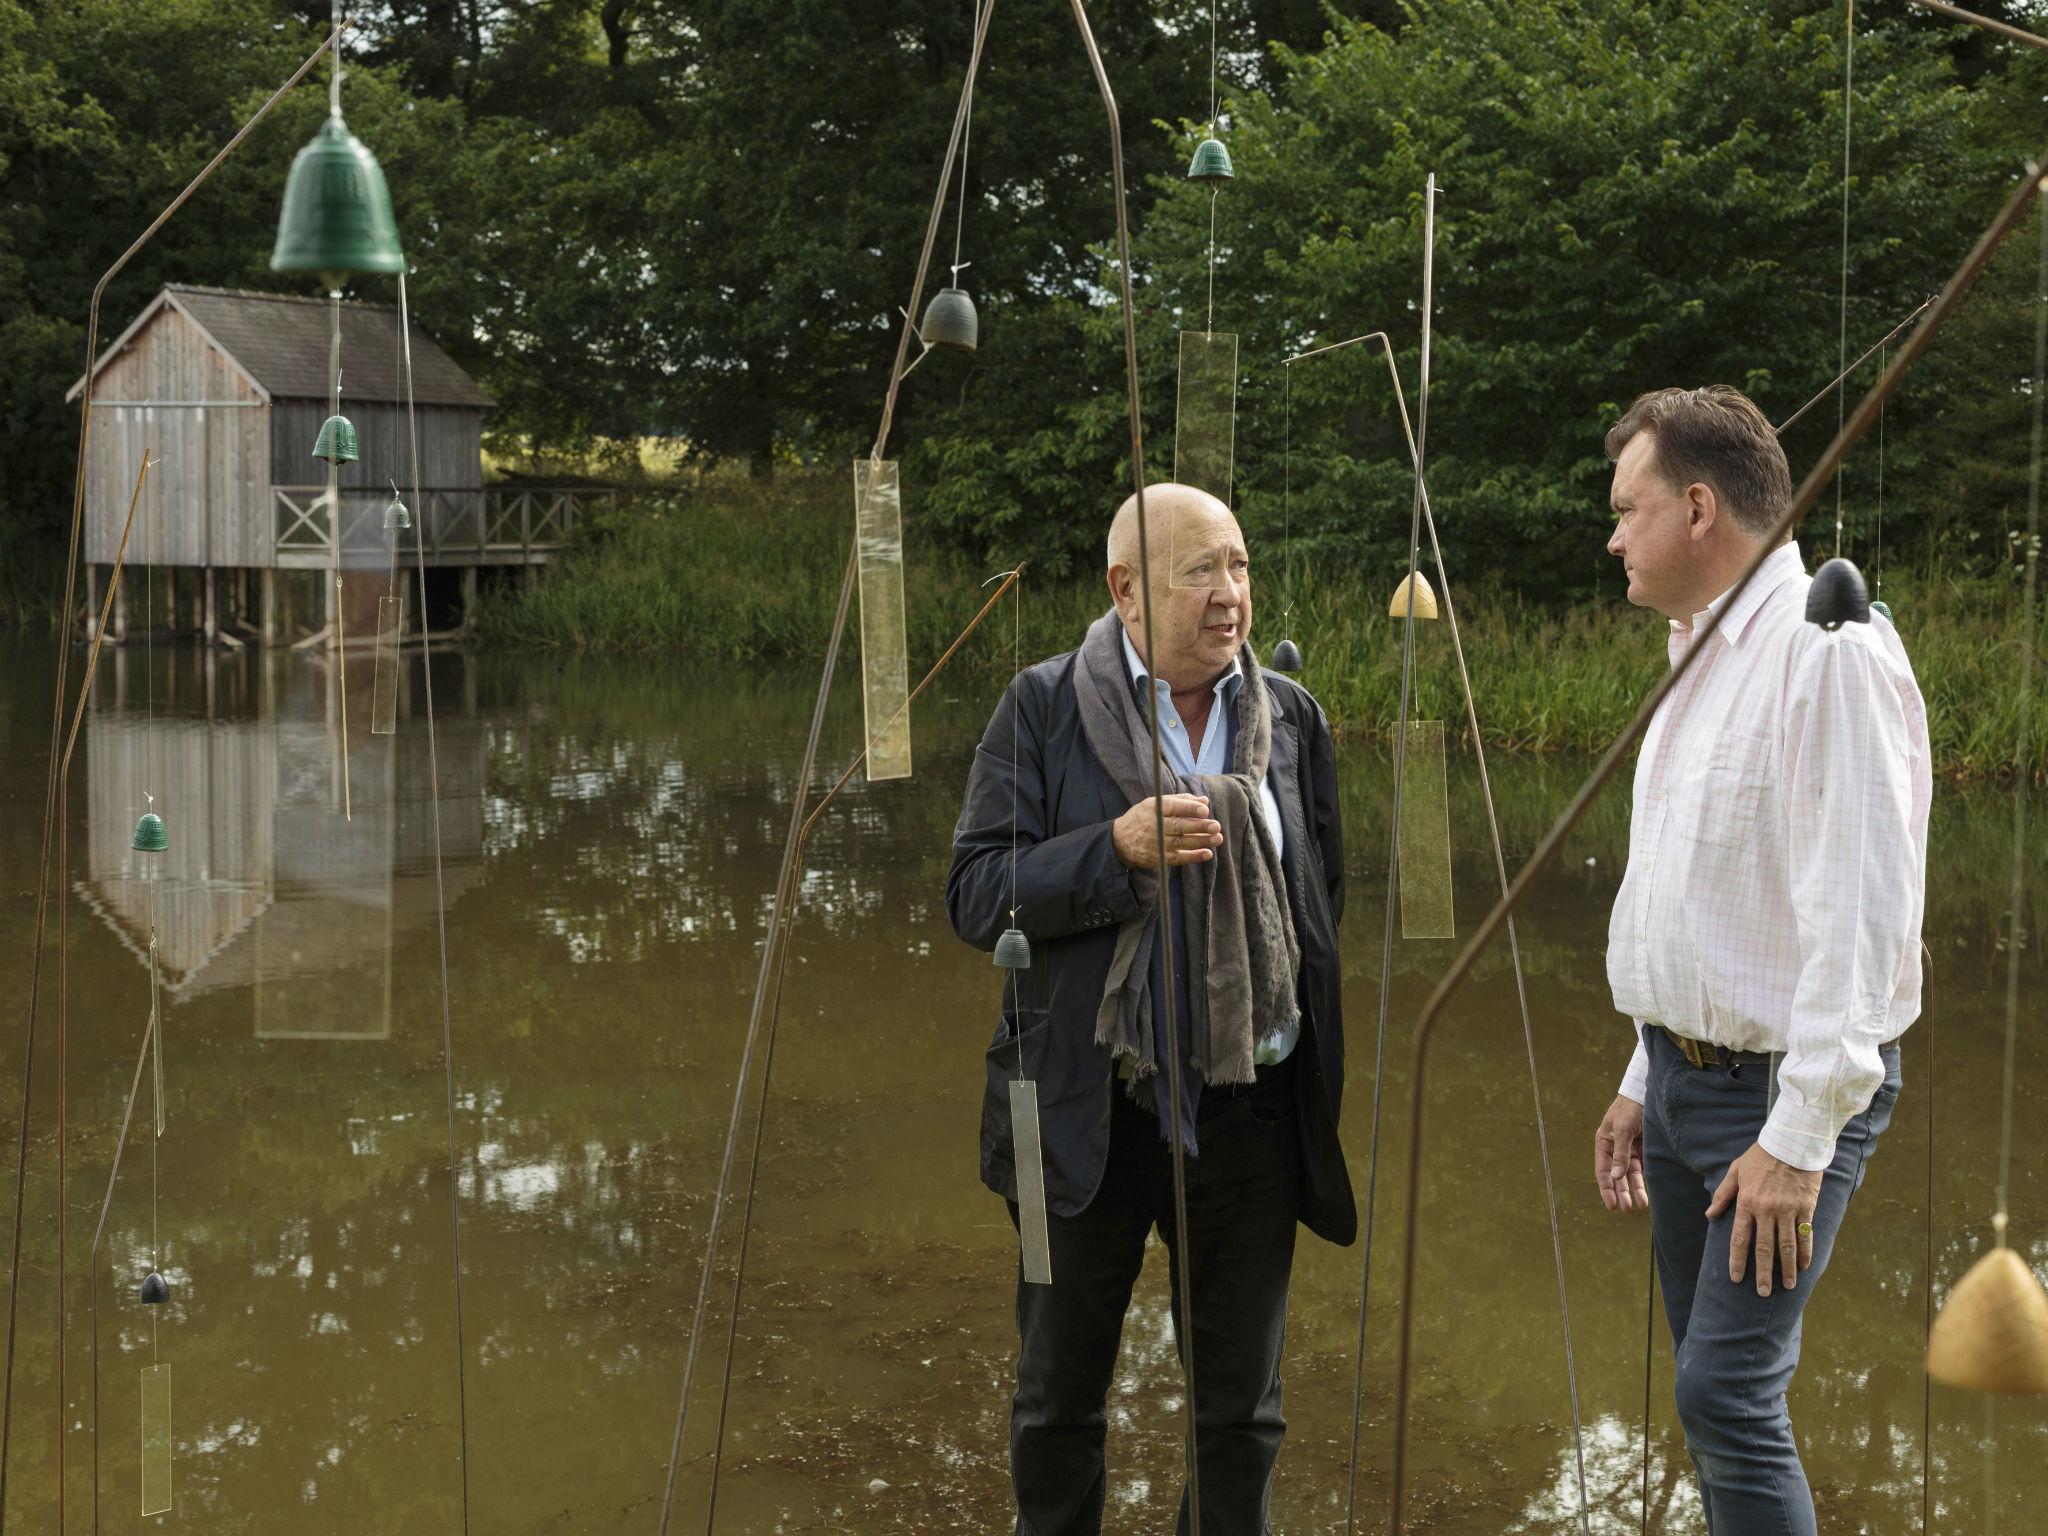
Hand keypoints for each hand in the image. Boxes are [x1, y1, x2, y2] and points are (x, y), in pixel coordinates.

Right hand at [1112, 794, 1220, 868]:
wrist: (1120, 841)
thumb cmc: (1142, 818)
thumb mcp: (1155, 804)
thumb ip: (1180, 801)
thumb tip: (1205, 800)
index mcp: (1153, 808)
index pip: (1172, 807)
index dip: (1189, 808)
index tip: (1205, 809)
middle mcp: (1153, 825)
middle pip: (1178, 826)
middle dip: (1198, 826)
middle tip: (1216, 825)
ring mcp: (1155, 843)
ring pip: (1181, 842)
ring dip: (1200, 841)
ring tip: (1217, 838)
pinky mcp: (1158, 858)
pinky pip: (1178, 858)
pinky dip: (1193, 856)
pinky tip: (1207, 853)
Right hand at [1594, 1096, 1647, 1212]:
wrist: (1647, 1094)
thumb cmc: (1630, 1108)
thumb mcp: (1623, 1129)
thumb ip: (1620, 1153)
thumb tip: (1616, 1177)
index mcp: (1604, 1142)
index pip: (1603, 1170)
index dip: (1606, 1188)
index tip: (1611, 1205)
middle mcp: (1615, 1149)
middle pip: (1616, 1176)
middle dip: (1621, 1192)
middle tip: (1627, 1209)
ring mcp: (1630, 1150)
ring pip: (1630, 1175)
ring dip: (1634, 1189)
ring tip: (1640, 1205)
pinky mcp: (1644, 1149)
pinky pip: (1642, 1169)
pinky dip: (1643, 1181)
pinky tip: (1647, 1193)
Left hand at [1707, 1142, 1823, 1296]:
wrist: (1791, 1143)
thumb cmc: (1760, 1157)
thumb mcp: (1736, 1171)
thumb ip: (1723, 1194)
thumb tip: (1710, 1214)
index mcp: (1747, 1202)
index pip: (1740, 1238)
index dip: (1737, 1260)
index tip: (1736, 1278)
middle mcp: (1766, 1210)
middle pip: (1764, 1248)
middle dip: (1763, 1273)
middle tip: (1762, 1293)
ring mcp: (1787, 1210)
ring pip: (1787, 1246)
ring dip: (1787, 1268)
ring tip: (1788, 1286)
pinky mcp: (1805, 1208)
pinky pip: (1805, 1234)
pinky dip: (1806, 1251)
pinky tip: (1804, 1266)